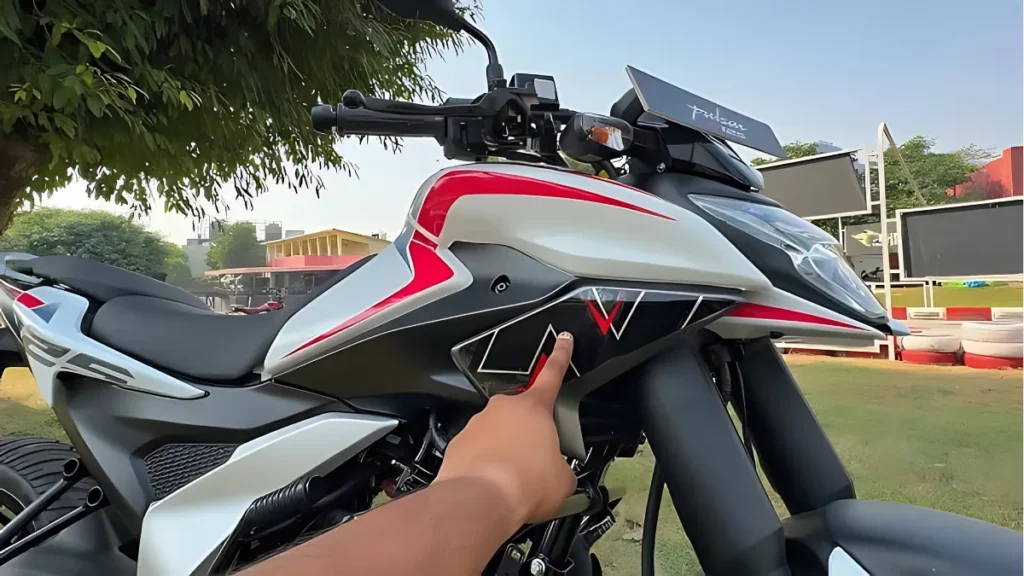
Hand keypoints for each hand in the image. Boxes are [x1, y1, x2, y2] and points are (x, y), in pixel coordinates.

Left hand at [435, 332, 577, 524]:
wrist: (480, 500)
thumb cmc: (525, 483)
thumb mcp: (562, 479)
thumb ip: (563, 468)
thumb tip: (558, 475)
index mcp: (535, 408)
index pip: (552, 374)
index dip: (561, 355)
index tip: (563, 338)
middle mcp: (504, 408)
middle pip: (522, 414)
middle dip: (529, 434)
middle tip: (536, 461)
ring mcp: (478, 423)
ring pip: (498, 433)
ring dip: (506, 450)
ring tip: (513, 479)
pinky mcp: (459, 443)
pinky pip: (478, 450)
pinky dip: (485, 463)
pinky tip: (492, 484)